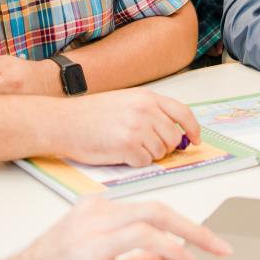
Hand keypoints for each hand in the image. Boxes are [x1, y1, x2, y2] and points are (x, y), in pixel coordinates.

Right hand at [0, 196, 232, 259]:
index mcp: (95, 212)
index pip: (149, 211)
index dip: (181, 226)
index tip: (204, 244)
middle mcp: (95, 211)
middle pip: (158, 208)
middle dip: (195, 227)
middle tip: (221, 247)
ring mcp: (93, 224)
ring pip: (156, 218)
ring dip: (190, 240)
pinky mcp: (92, 244)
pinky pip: (145, 238)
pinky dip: (172, 250)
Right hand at [57, 89, 201, 166]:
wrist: (64, 122)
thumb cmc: (89, 114)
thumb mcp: (124, 101)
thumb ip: (150, 112)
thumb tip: (173, 131)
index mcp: (146, 97)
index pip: (183, 113)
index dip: (193, 129)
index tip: (196, 140)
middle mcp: (145, 110)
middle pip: (174, 138)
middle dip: (163, 147)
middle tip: (144, 147)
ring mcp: (138, 128)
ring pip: (161, 152)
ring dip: (147, 155)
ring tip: (126, 146)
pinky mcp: (128, 147)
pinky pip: (145, 162)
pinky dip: (134, 162)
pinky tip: (118, 153)